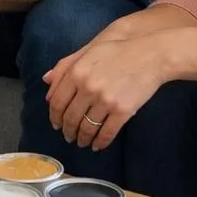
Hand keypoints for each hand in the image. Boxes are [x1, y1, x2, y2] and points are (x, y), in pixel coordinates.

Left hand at [42, 36, 167, 150]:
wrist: (150, 55)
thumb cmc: (118, 51)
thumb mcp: (88, 51)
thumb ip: (65, 65)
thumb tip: (46, 81)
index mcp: (76, 72)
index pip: (56, 101)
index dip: (54, 116)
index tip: (56, 124)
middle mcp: (88, 87)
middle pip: (70, 117)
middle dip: (67, 131)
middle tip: (68, 136)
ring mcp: (105, 101)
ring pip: (87, 127)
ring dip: (82, 138)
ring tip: (82, 142)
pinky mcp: (123, 111)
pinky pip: (106, 132)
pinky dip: (100, 142)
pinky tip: (97, 145)